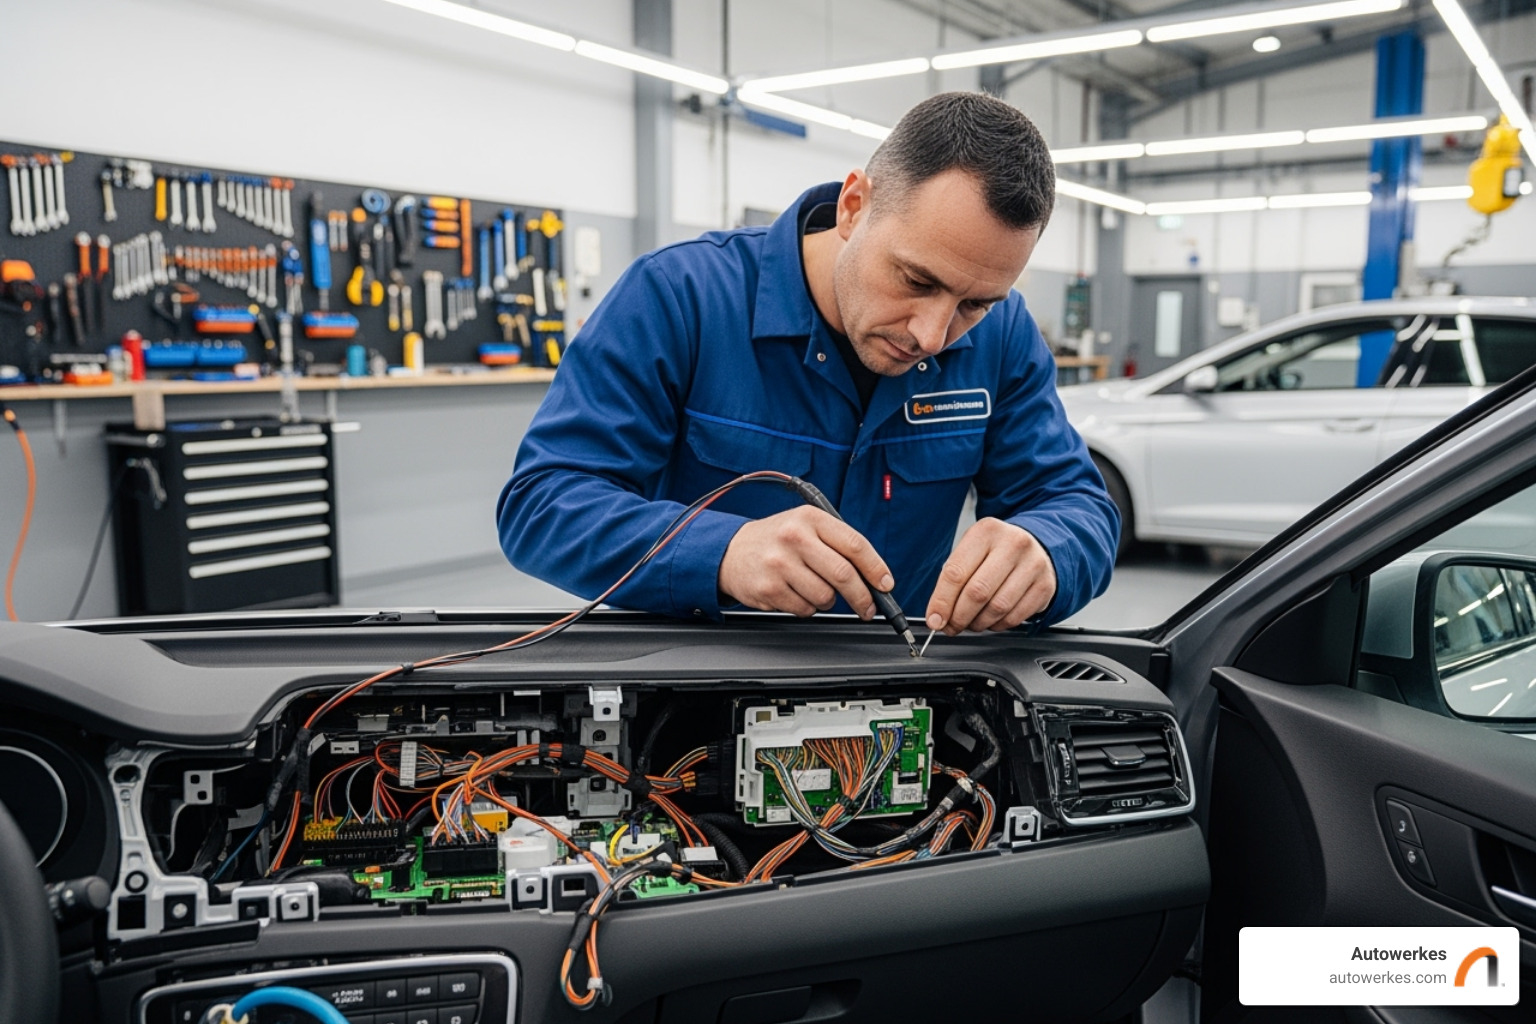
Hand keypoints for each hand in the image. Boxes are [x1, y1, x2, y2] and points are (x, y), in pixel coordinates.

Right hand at [719, 507, 893, 618]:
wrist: (730, 551)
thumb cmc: (776, 540)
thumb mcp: (805, 526)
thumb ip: (837, 544)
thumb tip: (873, 576)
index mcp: (810, 518)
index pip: (854, 544)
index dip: (876, 568)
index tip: (885, 584)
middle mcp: (795, 537)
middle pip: (844, 575)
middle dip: (862, 597)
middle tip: (867, 606)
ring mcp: (780, 564)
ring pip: (825, 597)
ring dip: (828, 600)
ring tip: (814, 587)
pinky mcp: (769, 588)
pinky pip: (805, 609)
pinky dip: (807, 607)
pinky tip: (794, 592)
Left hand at [925, 518, 1054, 634]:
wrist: (1036, 546)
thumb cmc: (996, 552)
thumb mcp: (971, 551)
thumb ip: (952, 580)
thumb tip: (938, 615)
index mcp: (986, 531)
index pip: (956, 572)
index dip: (941, 602)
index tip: (934, 620)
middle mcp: (1012, 544)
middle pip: (977, 593)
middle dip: (958, 617)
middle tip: (951, 626)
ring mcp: (1033, 565)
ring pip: (997, 608)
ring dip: (978, 623)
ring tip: (971, 622)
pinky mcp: (1045, 586)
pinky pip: (1015, 617)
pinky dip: (997, 625)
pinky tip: (991, 619)